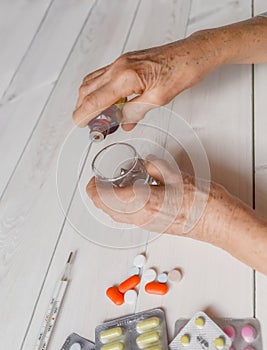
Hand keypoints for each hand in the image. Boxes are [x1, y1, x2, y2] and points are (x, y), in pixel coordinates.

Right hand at [73, 35, 222, 129]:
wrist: (191, 54)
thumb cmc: (180, 71)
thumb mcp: (157, 99)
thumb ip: (135, 112)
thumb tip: (124, 122)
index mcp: (125, 77)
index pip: (95, 99)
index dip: (84, 114)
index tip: (80, 123)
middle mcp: (119, 66)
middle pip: (88, 89)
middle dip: (83, 107)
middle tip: (88, 123)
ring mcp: (121, 62)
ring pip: (93, 81)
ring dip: (89, 98)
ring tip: (98, 115)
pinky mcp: (126, 61)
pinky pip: (103, 76)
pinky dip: (99, 90)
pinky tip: (109, 101)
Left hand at [86, 156, 227, 243]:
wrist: (217, 221)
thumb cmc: (202, 202)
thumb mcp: (176, 175)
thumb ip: (155, 167)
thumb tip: (146, 163)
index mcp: (145, 202)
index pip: (107, 198)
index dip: (93, 190)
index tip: (91, 181)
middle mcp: (142, 217)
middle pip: (108, 210)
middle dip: (97, 197)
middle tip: (97, 184)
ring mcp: (147, 225)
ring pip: (117, 217)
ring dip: (108, 204)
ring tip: (110, 189)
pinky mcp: (154, 227)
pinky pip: (129, 219)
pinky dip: (121, 209)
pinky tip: (129, 198)